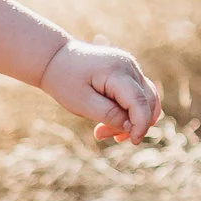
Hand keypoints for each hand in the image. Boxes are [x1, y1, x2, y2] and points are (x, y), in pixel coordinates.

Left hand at [39, 37, 161, 146]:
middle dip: (131, 124)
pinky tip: (115, 122)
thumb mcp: (82, 103)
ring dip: (131, 119)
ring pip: (145, 99)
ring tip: (103, 131)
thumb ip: (109, 115)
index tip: (133, 142)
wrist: (55, 58)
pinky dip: (130, 111)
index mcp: (116, 71)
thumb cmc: (64, 80)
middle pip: (145, 101)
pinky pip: (138, 94)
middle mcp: (128, 65)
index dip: (141, 124)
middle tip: (100, 134)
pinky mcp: (128, 71)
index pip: (139, 100)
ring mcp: (130, 66)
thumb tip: (132, 127)